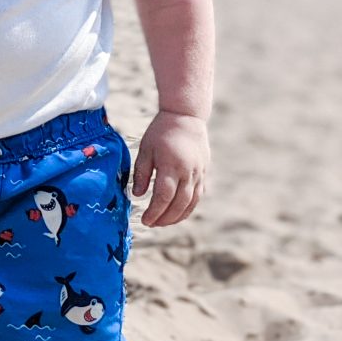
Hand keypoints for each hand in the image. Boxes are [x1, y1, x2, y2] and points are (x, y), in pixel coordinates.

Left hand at [131, 111, 210, 226]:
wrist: (186, 116)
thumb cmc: (162, 131)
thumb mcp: (146, 149)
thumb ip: (142, 173)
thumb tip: (138, 195)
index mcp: (171, 165)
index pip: (164, 196)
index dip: (154, 212)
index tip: (145, 220)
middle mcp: (188, 172)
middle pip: (179, 204)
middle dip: (165, 218)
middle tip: (152, 224)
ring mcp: (198, 173)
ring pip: (191, 203)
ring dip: (177, 216)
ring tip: (163, 222)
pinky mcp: (203, 173)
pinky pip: (198, 196)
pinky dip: (188, 207)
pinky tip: (177, 213)